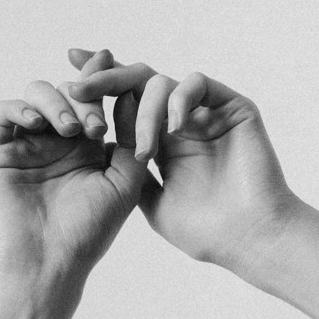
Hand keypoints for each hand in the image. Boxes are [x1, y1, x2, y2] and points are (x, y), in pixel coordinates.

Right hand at [0, 49, 151, 300]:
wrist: (47, 264)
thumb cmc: (88, 232)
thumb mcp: (124, 184)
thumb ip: (133, 141)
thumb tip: (133, 96)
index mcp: (86, 147)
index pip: (93, 99)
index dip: (100, 74)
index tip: (112, 58)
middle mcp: (55, 141)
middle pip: (67, 91)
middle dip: (84, 99)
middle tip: (95, 127)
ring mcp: (26, 144)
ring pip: (36, 92)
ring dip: (56, 102)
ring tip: (69, 130)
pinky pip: (2, 111)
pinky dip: (19, 107)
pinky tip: (36, 122)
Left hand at [65, 50, 299, 279]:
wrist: (249, 239)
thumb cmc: (207, 232)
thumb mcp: (152, 204)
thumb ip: (129, 173)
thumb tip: (98, 153)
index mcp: (162, 139)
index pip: (125, 102)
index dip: (99, 86)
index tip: (69, 79)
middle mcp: (182, 120)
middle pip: (138, 82)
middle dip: (106, 80)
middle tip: (79, 87)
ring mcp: (207, 112)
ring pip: (162, 83)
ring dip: (145, 113)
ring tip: (144, 150)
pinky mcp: (233, 107)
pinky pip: (197, 84)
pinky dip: (179, 100)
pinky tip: (173, 129)